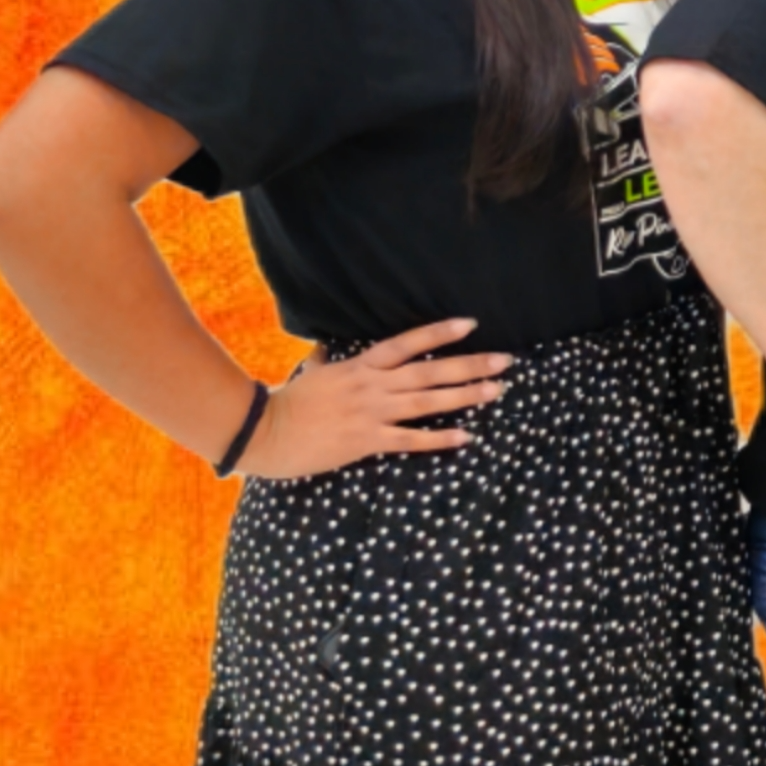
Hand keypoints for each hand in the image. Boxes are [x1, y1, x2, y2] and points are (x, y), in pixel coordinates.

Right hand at [239, 317, 514, 479]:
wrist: (261, 432)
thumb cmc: (286, 403)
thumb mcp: (311, 374)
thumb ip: (326, 360)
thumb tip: (325, 348)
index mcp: (359, 367)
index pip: (406, 343)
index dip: (439, 332)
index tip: (470, 325)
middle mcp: (371, 386)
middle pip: (429, 371)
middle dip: (470, 365)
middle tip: (505, 361)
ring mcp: (370, 413)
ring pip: (427, 401)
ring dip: (465, 396)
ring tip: (496, 390)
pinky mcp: (366, 441)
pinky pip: (411, 439)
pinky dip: (439, 438)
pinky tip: (466, 437)